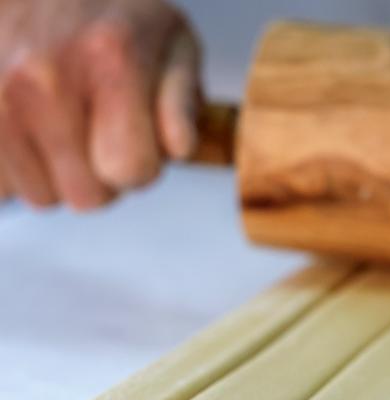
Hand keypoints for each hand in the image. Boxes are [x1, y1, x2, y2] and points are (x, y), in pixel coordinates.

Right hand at [0, 0, 199, 210]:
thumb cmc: (112, 22)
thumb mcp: (170, 43)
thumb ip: (181, 101)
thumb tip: (179, 148)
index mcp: (110, 59)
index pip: (133, 169)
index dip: (143, 164)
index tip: (137, 137)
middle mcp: (46, 78)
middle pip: (89, 196)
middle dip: (103, 177)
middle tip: (100, 133)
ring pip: (45, 197)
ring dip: (61, 175)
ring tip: (64, 125)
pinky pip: (5, 189)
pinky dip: (22, 170)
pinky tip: (33, 128)